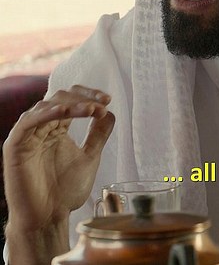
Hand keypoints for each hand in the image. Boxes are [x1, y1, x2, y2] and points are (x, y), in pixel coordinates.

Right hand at [3, 85, 114, 261]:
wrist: (47, 217)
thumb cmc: (65, 192)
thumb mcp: (90, 157)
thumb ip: (98, 135)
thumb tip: (109, 112)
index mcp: (56, 129)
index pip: (70, 100)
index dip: (87, 95)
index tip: (108, 100)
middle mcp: (41, 129)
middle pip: (59, 98)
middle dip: (83, 98)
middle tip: (102, 104)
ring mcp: (27, 136)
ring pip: (45, 107)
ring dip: (70, 104)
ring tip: (91, 109)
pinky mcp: (15, 147)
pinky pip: (27, 123)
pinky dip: (45, 114)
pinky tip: (64, 111)